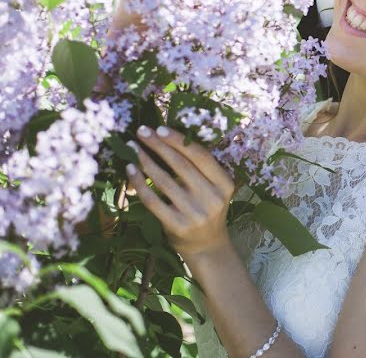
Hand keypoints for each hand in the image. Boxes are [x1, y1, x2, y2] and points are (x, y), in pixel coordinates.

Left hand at [126, 125, 235, 259]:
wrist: (208, 246)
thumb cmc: (207, 209)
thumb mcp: (214, 189)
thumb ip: (199, 170)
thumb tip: (168, 140)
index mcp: (225, 184)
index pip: (201, 156)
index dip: (179, 141)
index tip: (160, 128)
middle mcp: (212, 198)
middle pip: (181, 165)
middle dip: (159, 145)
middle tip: (142, 132)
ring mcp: (195, 213)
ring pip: (164, 181)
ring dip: (146, 161)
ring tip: (133, 148)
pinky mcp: (177, 225)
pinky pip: (153, 200)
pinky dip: (140, 183)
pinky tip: (131, 170)